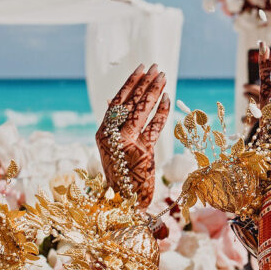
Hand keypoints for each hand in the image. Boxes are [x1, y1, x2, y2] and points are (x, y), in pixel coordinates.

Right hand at [97, 64, 171, 208]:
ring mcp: (125, 144)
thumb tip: (112, 101)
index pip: (116, 102)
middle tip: (156, 66)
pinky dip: (161, 112)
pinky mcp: (142, 153)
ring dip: (153, 91)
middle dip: (144, 83)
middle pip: (129, 102)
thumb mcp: (116, 149)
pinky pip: (153, 128)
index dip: (129, 83)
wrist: (125, 204)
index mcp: (102, 134)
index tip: (141, 68)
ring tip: (163, 76)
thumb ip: (116, 127)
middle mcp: (111, 137)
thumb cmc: (123, 174)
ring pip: (140, 111)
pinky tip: (168, 98)